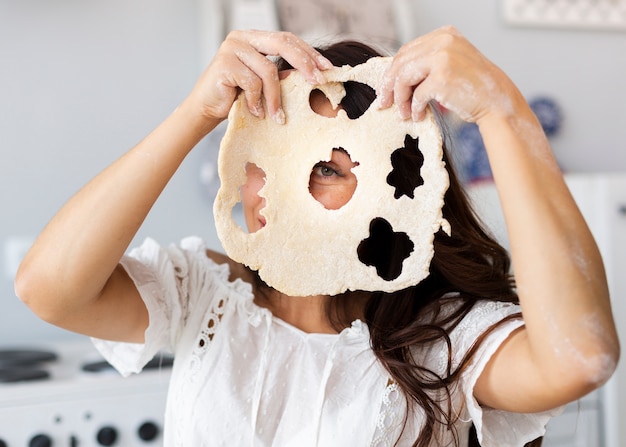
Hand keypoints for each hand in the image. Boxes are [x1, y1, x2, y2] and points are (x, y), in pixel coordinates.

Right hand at [187, 30, 331, 124]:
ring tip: (277, 116)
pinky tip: (255, 112)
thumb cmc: (235, 98)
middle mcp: (242, 37)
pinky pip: (252, 83)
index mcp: (254, 37)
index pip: (287, 39)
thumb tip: (314, 75)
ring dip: (275, 97)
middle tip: (318, 82)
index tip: (327, 68)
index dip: (308, 53)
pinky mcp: (224, 63)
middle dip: (304, 64)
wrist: (205, 110)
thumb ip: (281, 75)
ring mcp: (232, 48)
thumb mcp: (263, 84)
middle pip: (282, 44)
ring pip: (268, 70)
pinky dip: (256, 101)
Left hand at [377, 26, 522, 123]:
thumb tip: (393, 79)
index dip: (392, 72)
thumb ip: (426, 63)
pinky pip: (416, 95)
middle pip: (401, 63)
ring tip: (403, 114)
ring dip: (400, 99)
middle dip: (389, 86)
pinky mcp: (442, 77)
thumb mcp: (450, 64)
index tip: (385, 89)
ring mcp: (442, 58)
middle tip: (384, 103)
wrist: (496, 101)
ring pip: (404, 78)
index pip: (406, 51)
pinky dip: (414, 108)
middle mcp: (443, 41)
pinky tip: (418, 116)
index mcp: (444, 34)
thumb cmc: (472, 88)